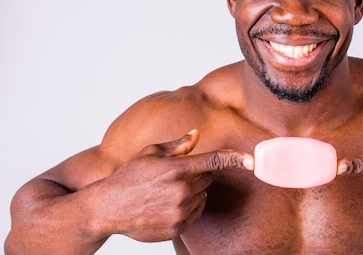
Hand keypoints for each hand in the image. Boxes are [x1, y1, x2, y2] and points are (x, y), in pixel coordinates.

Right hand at [94, 130, 253, 241]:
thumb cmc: (130, 176)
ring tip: (167, 192)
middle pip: (208, 179)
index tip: (253, 161)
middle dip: (197, 175)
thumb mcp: (150, 153)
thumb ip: (177, 145)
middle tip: (174, 176)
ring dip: (193, 192)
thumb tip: (197, 134)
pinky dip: (189, 208)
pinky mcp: (178, 227)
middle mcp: (181, 190)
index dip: (236, 159)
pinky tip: (167, 205)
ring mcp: (180, 211)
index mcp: (176, 169)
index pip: (214, 161)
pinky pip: (197, 213)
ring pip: (203, 196)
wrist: (109, 207)